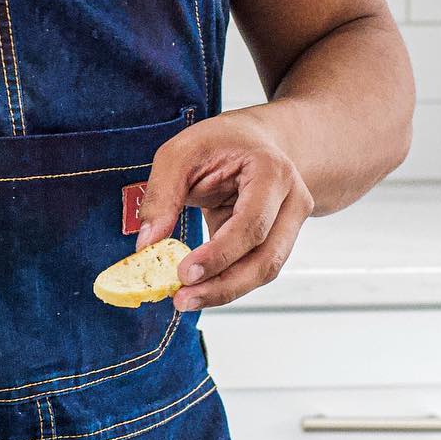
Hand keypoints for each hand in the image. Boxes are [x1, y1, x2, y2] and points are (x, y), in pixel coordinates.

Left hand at [133, 107, 313, 310]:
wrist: (255, 140)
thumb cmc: (219, 142)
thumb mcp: (181, 153)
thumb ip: (162, 194)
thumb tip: (146, 242)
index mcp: (272, 172)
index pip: (252, 223)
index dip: (220, 253)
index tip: (184, 272)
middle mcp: (293, 200)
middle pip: (266, 258)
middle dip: (223, 284)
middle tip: (183, 298)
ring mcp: (292, 223)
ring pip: (265, 270)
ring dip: (225, 289)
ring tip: (186, 299)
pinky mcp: (279, 239)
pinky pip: (255, 266)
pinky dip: (227, 280)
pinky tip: (200, 287)